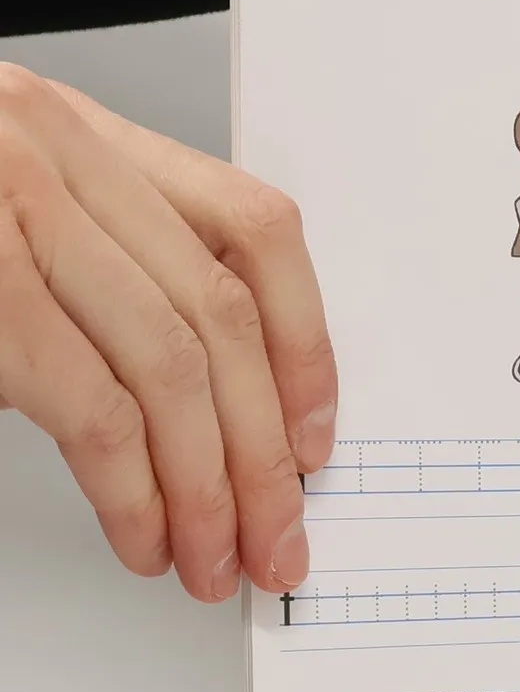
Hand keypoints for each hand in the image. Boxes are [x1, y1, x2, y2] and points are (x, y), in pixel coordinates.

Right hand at [0, 65, 335, 600]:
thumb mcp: (6, 211)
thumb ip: (100, 275)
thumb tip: (211, 413)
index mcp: (81, 133)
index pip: (255, 231)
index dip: (305, 345)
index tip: (316, 436)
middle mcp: (52, 154)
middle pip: (219, 319)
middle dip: (264, 451)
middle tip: (278, 538)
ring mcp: (5, 212)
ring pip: (168, 365)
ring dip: (207, 485)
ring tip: (214, 558)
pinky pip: (88, 403)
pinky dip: (130, 488)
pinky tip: (141, 535)